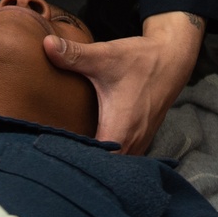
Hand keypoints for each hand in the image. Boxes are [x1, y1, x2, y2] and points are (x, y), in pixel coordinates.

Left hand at [44, 10, 204, 152]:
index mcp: (120, 131)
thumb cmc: (140, 61)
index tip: (51, 157)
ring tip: (66, 155)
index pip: (94, 165)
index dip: (72, 163)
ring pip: (113, 167)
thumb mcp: (105, 55)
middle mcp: (132, 145)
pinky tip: (88, 146)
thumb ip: (74, 54)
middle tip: (52, 158)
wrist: (171, 59)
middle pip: (102, 171)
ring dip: (94, 163)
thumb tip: (46, 44)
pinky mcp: (139, 140)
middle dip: (79, 166)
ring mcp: (138, 145)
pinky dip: (106, 157)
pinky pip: (121, 159)